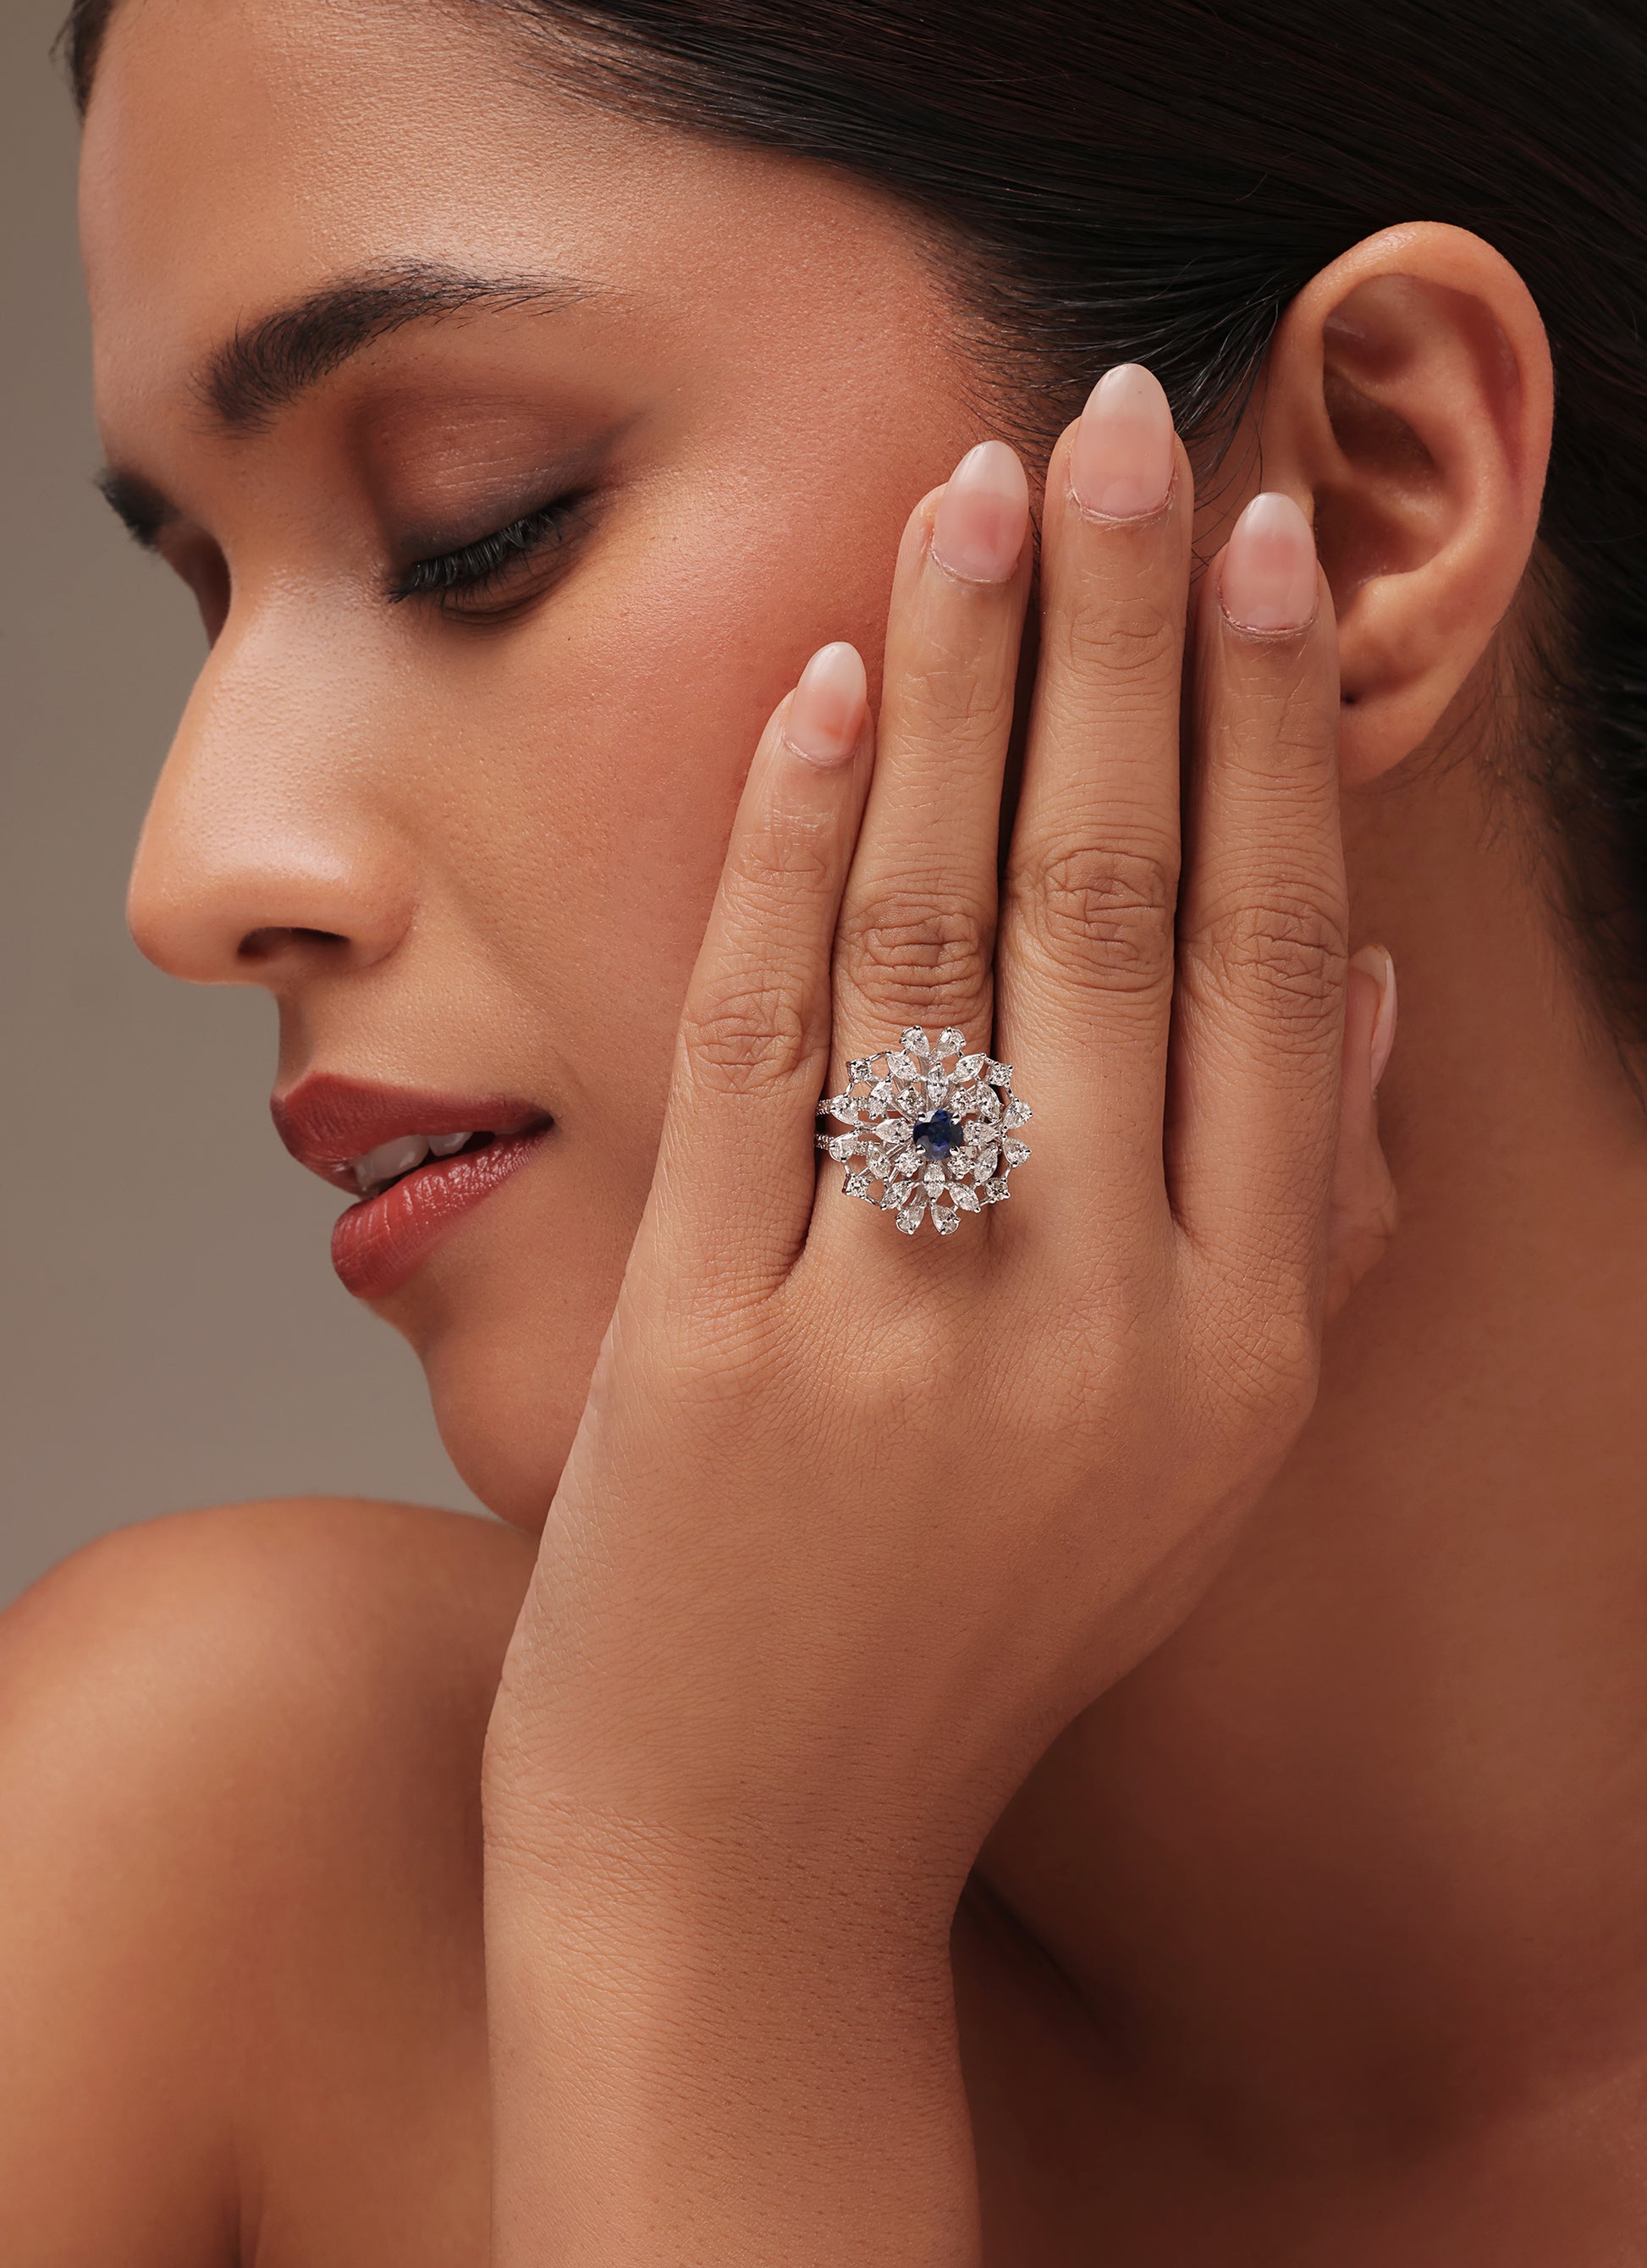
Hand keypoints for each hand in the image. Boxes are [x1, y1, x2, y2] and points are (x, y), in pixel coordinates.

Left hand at [483, 366, 1395, 2267]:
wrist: (753, 1852)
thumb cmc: (975, 1630)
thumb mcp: (1190, 1465)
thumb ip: (1299, 1231)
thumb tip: (1355, 985)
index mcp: (1239, 1341)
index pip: (1274, 962)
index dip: (1274, 733)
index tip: (1268, 547)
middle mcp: (1098, 1320)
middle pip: (1124, 902)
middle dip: (1130, 634)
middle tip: (1125, 415)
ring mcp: (901, 1328)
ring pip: (951, 932)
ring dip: (964, 683)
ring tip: (978, 488)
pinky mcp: (713, 1339)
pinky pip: (765, 1038)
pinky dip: (797, 843)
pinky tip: (830, 684)